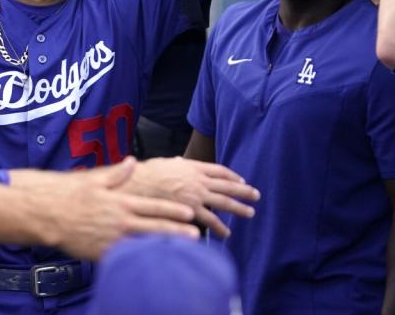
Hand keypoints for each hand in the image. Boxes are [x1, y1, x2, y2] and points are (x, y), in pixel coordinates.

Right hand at [40, 158, 200, 259]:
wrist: (49, 214)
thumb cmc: (71, 195)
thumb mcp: (96, 180)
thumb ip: (118, 173)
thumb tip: (133, 161)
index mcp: (122, 202)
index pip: (154, 207)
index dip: (174, 211)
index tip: (190, 213)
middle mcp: (121, 221)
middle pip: (155, 227)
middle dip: (177, 231)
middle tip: (196, 234)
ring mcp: (113, 238)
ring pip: (144, 244)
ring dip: (163, 247)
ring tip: (180, 251)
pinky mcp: (103, 252)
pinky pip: (125, 257)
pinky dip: (140, 259)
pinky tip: (151, 263)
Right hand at [119, 157, 258, 237]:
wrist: (139, 184)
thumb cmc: (147, 173)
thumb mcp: (164, 162)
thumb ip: (175, 163)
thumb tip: (178, 160)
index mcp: (193, 166)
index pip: (219, 170)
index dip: (231, 176)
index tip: (241, 180)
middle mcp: (198, 179)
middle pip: (227, 185)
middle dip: (243, 191)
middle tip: (255, 195)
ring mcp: (196, 194)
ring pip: (224, 202)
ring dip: (239, 208)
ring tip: (250, 213)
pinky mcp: (191, 209)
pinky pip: (210, 219)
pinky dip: (220, 227)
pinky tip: (227, 233)